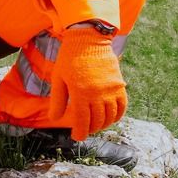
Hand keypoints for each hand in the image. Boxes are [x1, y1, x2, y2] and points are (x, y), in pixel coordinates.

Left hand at [46, 25, 126, 139]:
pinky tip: (110, 118)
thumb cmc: (70, 58)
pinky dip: (117, 116)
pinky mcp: (119, 85)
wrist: (89, 40)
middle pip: (97, 121)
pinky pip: (122, 106)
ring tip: (96, 125)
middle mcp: (98, 94)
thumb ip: (57, 100)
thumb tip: (55, 119)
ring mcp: (111, 90)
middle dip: (90, 129)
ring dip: (103, 125)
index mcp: (80, 93)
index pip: (82, 121)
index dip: (80, 133)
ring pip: (110, 116)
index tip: (77, 137)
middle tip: (85, 130)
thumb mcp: (58, 78)